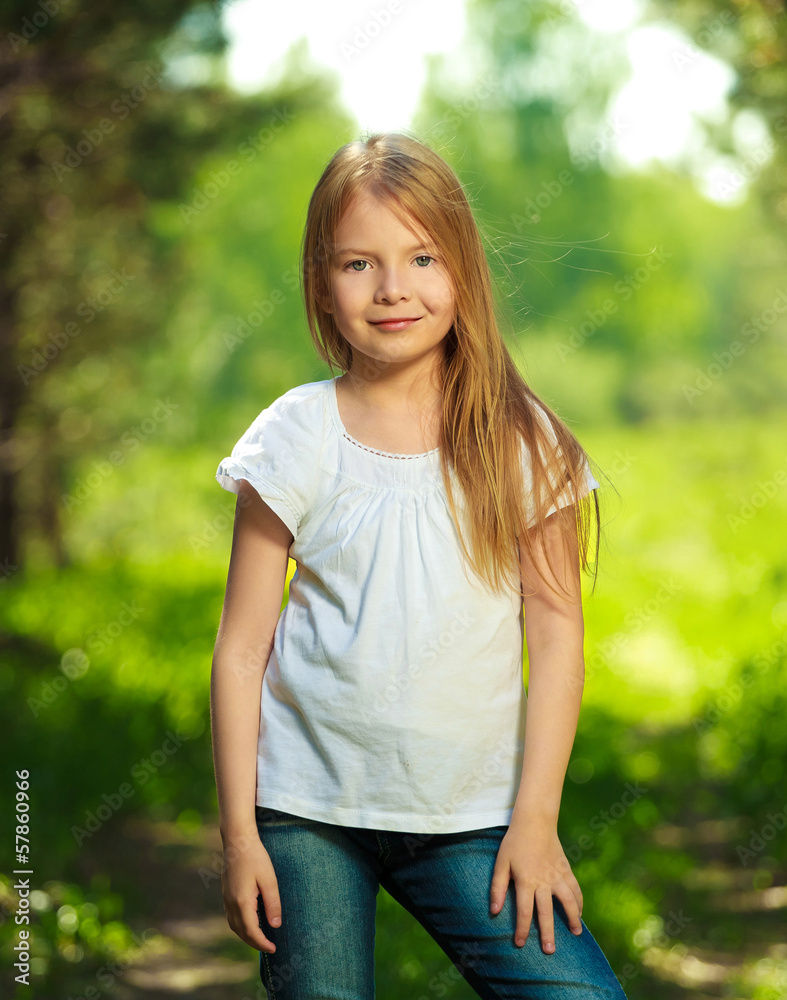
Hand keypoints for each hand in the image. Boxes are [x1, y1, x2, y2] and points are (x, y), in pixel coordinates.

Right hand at [220, 829, 281, 952]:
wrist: (237, 841)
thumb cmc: (255, 857)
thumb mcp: (269, 880)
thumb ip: (272, 904)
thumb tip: (275, 926)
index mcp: (242, 901)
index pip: (251, 931)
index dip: (262, 943)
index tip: (273, 948)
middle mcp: (231, 903)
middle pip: (241, 932)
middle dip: (255, 943)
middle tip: (269, 947)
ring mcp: (226, 899)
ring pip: (234, 926)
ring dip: (247, 936)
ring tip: (261, 938)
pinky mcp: (226, 894)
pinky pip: (232, 917)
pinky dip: (241, 926)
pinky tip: (251, 922)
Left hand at [489, 820, 582, 953]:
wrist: (535, 822)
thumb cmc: (514, 842)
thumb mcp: (501, 863)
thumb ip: (497, 887)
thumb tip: (494, 911)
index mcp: (526, 881)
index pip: (524, 911)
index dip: (522, 929)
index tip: (520, 943)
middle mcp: (544, 881)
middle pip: (547, 912)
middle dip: (548, 933)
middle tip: (550, 951)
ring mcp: (558, 876)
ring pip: (569, 902)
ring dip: (573, 918)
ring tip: (576, 933)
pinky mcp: (566, 869)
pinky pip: (576, 889)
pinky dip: (579, 901)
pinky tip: (580, 911)